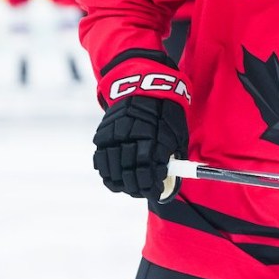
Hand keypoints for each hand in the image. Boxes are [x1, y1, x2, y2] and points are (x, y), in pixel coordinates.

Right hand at [92, 54, 190, 201]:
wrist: (145, 86)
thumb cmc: (167, 112)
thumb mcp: (178, 132)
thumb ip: (174, 156)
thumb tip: (172, 178)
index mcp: (154, 140)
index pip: (149, 173)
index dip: (151, 187)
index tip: (154, 191)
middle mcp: (132, 140)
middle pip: (129, 175)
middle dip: (136, 188)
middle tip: (141, 191)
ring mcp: (114, 137)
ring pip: (111, 170)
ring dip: (120, 183)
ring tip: (128, 186)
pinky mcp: (102, 134)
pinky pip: (100, 160)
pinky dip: (106, 171)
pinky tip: (114, 176)